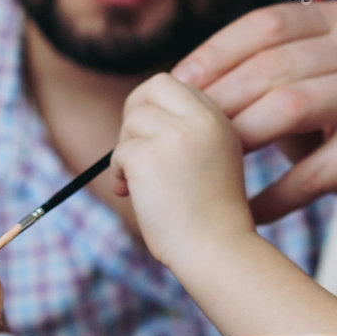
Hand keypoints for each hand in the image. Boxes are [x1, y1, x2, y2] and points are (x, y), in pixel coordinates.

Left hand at [113, 73, 254, 267]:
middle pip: (153, 87)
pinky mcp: (149, 156)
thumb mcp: (214, 157)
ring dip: (125, 151)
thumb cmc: (211, 215)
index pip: (177, 85)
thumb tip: (141, 113)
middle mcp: (201, 120)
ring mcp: (175, 135)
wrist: (217, 250)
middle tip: (133, 146)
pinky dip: (118, 173)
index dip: (157, 106)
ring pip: (132, 121)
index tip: (152, 136)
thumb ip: (189, 130)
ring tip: (136, 182)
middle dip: (134, 112)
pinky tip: (131, 194)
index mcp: (219, 119)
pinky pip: (118, 152)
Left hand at [171, 1, 336, 231]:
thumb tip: (174, 85)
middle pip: (275, 65)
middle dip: (221, 100)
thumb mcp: (302, 86)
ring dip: (240, 140)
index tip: (175, 86)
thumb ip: (256, 73)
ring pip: (290, 106)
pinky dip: (275, 194)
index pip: (267, 24)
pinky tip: (247, 211)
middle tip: (181, 134)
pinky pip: (315, 170)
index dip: (216, 53)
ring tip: (207, 168)